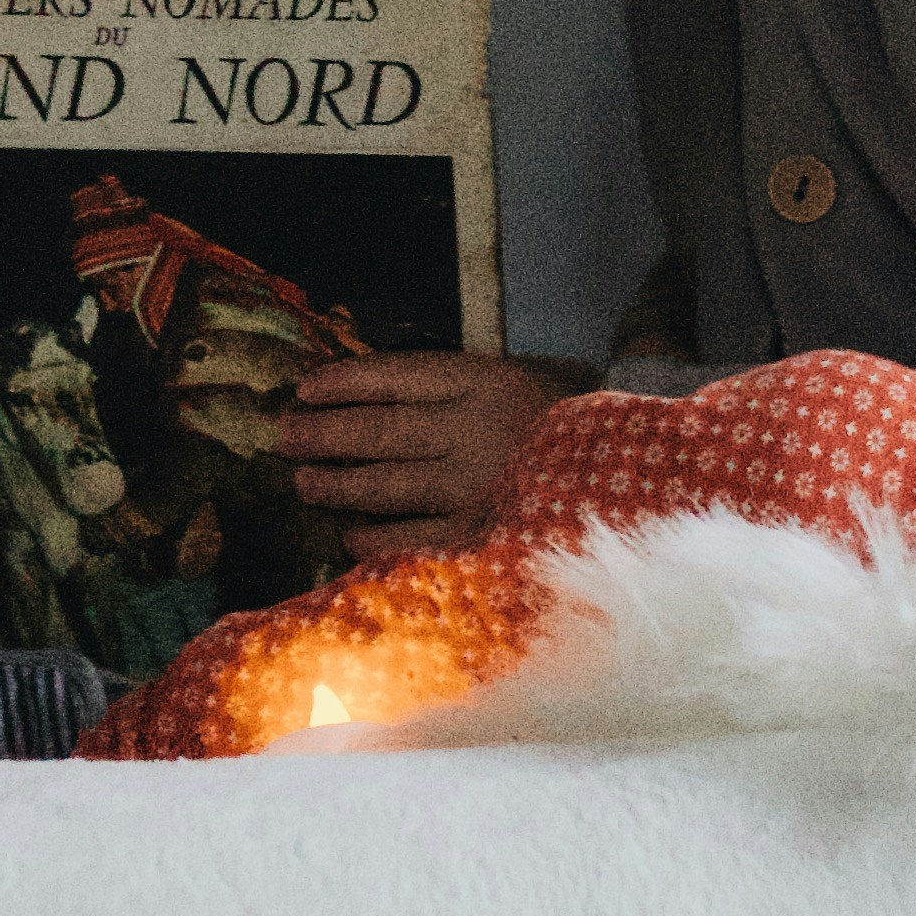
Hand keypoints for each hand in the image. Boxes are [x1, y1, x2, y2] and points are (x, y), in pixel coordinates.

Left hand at [281, 351, 592, 558]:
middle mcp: (475, 430)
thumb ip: (462, 389)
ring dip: (335, 483)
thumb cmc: (568, 426)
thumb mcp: (523, 381)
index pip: (396, 376)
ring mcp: (476, 486)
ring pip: (385, 484)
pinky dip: (372, 537)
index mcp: (486, 381)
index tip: (306, 386)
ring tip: (303, 480)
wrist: (633, 483)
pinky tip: (350, 534)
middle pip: (378, 431)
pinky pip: (410, 539)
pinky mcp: (480, 537)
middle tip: (282, 434)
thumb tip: (377, 398)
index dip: (345, 382)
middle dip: (323, 432)